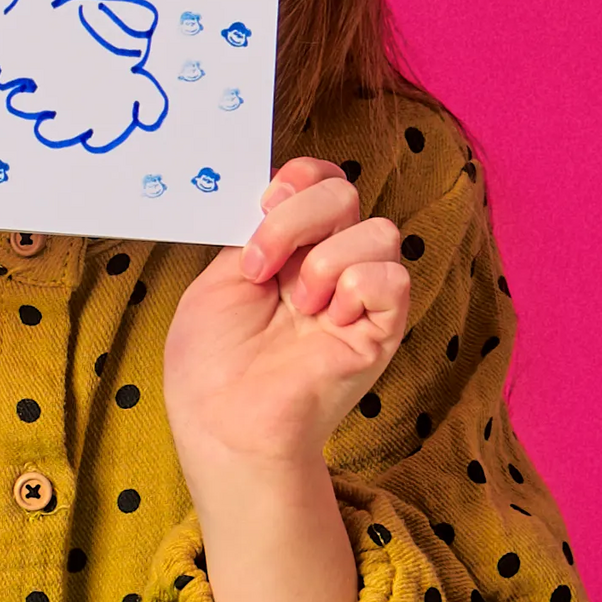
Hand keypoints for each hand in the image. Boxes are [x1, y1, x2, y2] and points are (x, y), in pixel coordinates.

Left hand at [164, 158, 411, 472]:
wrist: (222, 422)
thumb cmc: (208, 364)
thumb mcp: (216, 281)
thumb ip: (254, 233)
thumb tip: (278, 193)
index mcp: (288, 250)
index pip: (319, 182)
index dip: (298, 180)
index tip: (262, 207)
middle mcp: (327, 266)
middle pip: (346, 193)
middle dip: (297, 219)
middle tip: (262, 268)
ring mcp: (357, 296)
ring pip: (378, 230)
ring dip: (323, 263)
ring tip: (297, 307)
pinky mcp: (381, 329)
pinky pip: (393, 276)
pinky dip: (357, 286)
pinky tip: (328, 319)